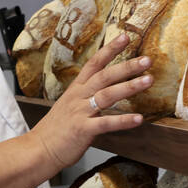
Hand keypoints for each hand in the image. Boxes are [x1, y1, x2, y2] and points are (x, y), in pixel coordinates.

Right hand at [29, 33, 152, 172]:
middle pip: (104, 76)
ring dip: (129, 87)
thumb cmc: (56, 130)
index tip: (125, 37)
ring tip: (148, 81)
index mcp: (76, 89)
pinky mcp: (82, 129)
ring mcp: (80, 112)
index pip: (94, 63)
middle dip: (127, 66)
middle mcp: (78, 97)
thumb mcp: (69, 106)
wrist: (39, 150)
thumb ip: (86, 97)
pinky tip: (139, 119)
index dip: (109, 49)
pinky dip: (123, 121)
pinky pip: (106, 123)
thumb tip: (105, 91)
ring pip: (107, 95)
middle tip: (147, 60)